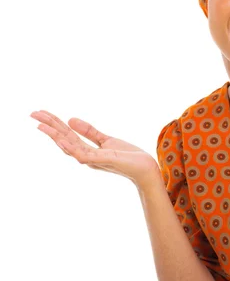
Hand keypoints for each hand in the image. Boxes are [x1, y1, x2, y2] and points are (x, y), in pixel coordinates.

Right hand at [31, 109, 159, 187]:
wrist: (145, 168)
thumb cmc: (128, 156)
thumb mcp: (107, 140)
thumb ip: (90, 132)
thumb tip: (71, 119)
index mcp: (87, 151)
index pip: (67, 135)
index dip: (54, 124)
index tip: (41, 113)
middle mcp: (87, 157)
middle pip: (64, 139)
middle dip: (49, 126)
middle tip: (33, 113)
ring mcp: (93, 160)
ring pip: (69, 147)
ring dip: (55, 136)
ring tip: (41, 125)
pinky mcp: (103, 160)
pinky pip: (83, 154)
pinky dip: (71, 147)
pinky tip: (61, 139)